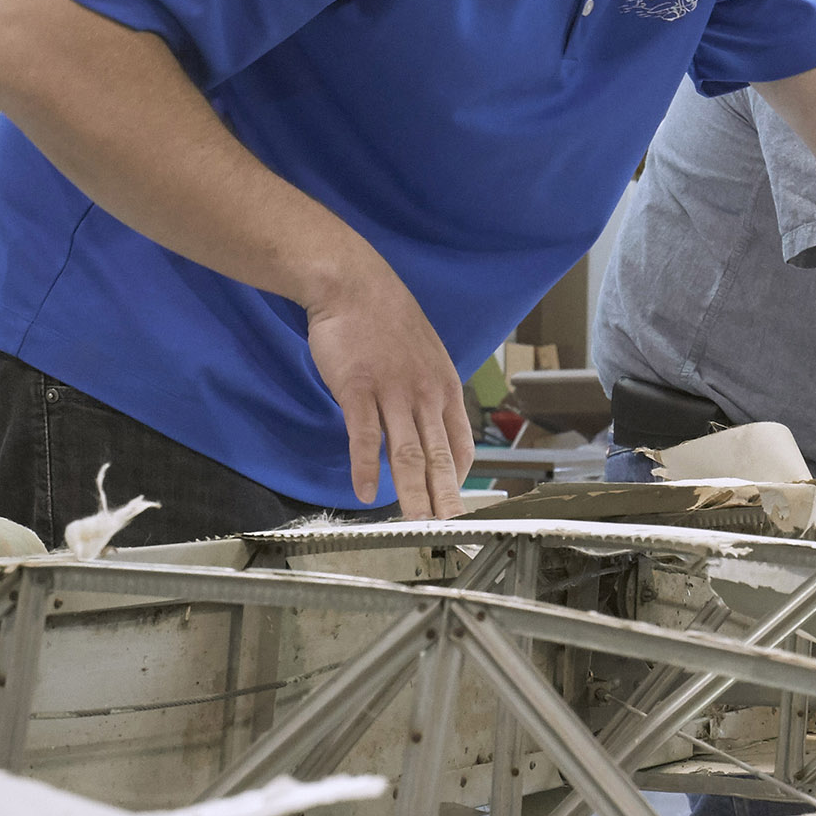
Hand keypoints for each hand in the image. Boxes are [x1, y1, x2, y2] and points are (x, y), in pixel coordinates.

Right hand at [303, 256, 472, 517]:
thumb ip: (430, 391)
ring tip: (416, 524)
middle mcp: (424, 393)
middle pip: (438, 455)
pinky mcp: (358, 389)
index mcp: (444, 387)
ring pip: (406, 453)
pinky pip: (364, 436)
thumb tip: (430, 422)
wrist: (354, 284)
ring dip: (411, 493)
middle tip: (451, 531)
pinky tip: (365, 495)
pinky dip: (364, 468)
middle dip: (445, 498)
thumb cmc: (387, 320)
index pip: (461, 443)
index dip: (461, 479)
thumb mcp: (425, 354)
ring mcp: (392, 392)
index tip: (459, 506)